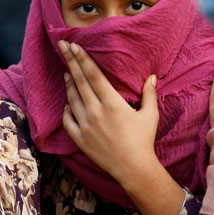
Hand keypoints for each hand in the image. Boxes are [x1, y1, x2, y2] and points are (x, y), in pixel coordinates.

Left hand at [60, 41, 159, 185]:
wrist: (132, 168)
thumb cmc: (143, 140)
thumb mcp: (150, 114)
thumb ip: (149, 93)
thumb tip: (151, 76)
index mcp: (112, 104)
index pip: (93, 75)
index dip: (83, 59)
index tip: (74, 46)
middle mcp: (95, 112)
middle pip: (79, 82)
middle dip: (70, 62)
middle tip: (61, 47)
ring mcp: (85, 126)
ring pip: (72, 99)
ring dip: (69, 84)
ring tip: (67, 72)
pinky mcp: (79, 139)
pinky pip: (67, 120)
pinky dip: (66, 109)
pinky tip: (67, 102)